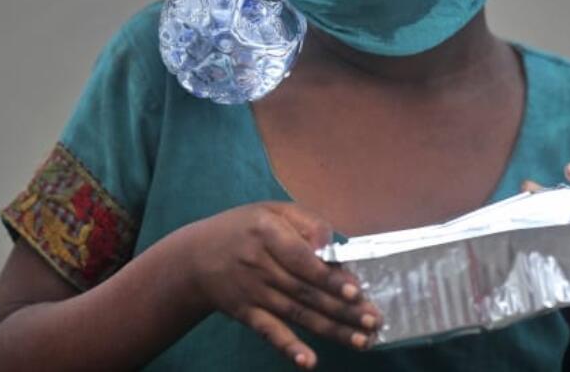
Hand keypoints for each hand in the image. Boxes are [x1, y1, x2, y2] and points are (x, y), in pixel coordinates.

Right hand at [184, 202, 379, 368]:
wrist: (195, 257)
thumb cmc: (245, 229)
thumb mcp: (273, 211)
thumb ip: (306, 223)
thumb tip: (330, 246)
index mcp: (268, 233)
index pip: (302, 259)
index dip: (329, 277)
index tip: (355, 291)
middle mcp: (260, 265)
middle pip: (306, 291)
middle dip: (343, 309)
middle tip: (374, 320)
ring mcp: (253, 293)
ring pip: (297, 314)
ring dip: (331, 330)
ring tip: (362, 340)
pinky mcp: (247, 314)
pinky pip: (270, 332)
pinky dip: (289, 348)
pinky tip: (308, 362)